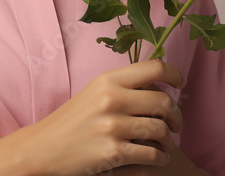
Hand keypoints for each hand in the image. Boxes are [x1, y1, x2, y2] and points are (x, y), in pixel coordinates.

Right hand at [21, 59, 185, 175]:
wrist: (44, 148)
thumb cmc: (72, 121)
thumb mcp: (94, 92)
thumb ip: (122, 85)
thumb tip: (157, 80)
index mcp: (108, 80)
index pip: (154, 67)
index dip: (174, 74)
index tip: (180, 84)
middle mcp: (111, 99)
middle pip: (163, 101)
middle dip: (176, 115)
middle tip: (175, 124)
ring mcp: (112, 126)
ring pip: (160, 129)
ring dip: (169, 140)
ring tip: (165, 144)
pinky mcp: (113, 152)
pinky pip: (152, 154)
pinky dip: (160, 158)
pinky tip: (156, 158)